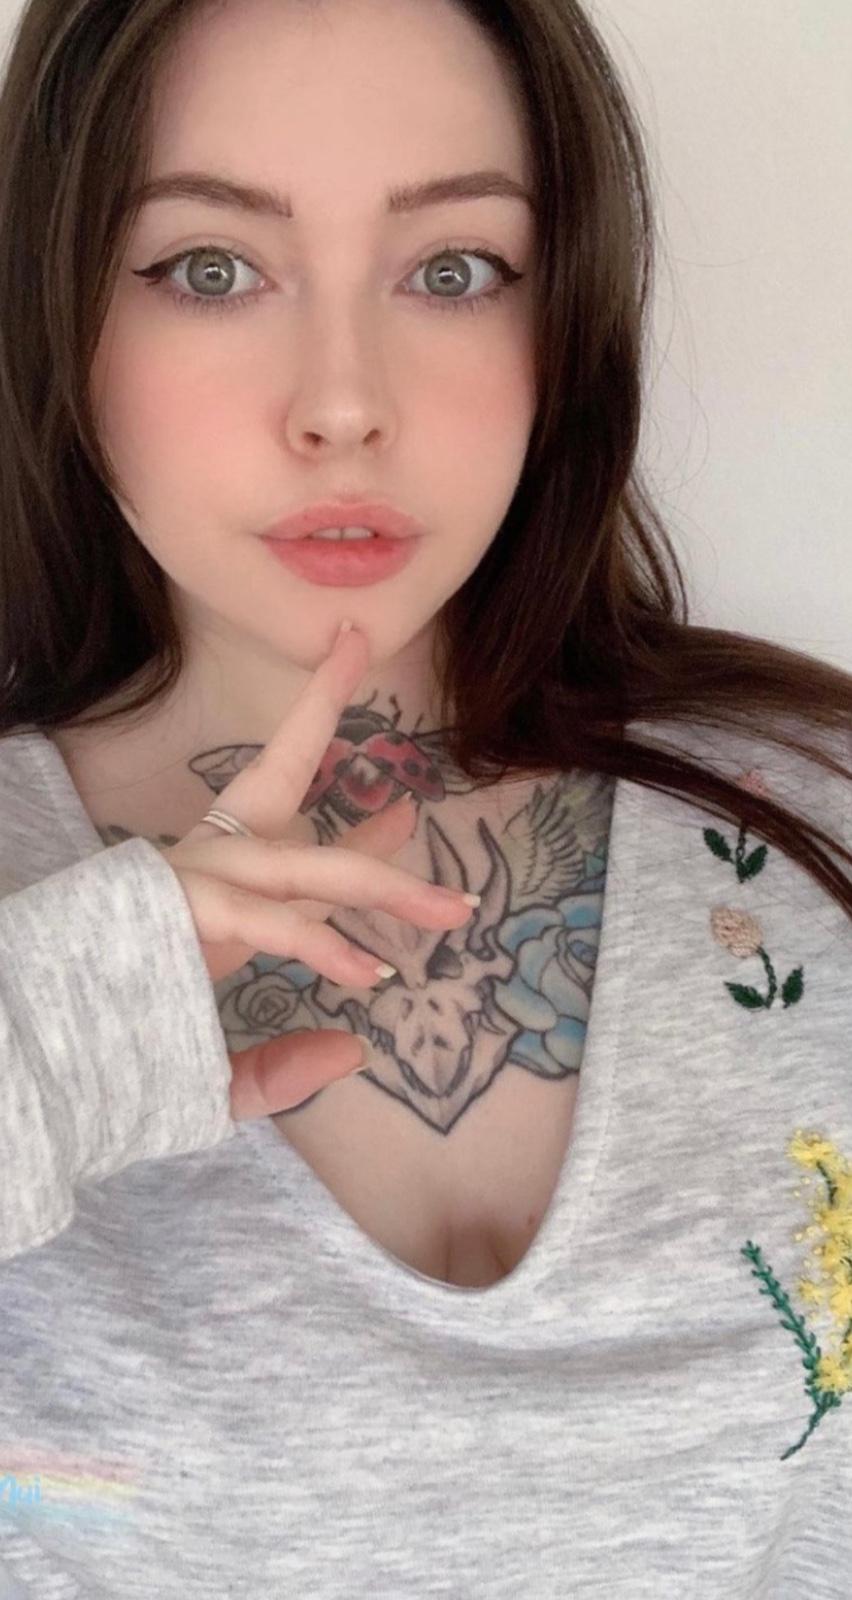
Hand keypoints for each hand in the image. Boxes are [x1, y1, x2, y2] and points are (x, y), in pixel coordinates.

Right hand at [161, 624, 474, 1118]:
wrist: (35, 1057)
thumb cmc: (119, 1057)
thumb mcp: (217, 1071)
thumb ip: (282, 1064)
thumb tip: (354, 1049)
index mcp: (214, 889)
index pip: (292, 836)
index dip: (353, 815)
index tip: (408, 805)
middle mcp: (203, 865)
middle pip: (280, 776)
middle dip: (329, 720)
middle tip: (411, 710)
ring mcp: (190, 879)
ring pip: (303, 863)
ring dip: (382, 881)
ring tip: (450, 910)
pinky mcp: (178, 907)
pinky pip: (265, 918)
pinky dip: (318, 942)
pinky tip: (367, 969)